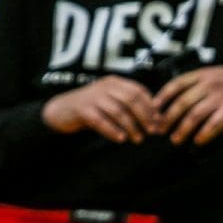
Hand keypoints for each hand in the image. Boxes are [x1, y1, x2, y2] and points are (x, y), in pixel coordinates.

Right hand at [42, 76, 160, 143]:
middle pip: (130, 99)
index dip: (151, 107)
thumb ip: (132, 107)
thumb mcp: (113, 102)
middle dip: (144, 116)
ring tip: (138, 139)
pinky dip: (112, 130)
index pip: (139, 91)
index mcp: (115, 82)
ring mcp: (92, 97)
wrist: (62, 110)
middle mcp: (105, 86)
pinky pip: (100, 120)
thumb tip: (157, 119)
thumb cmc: (94, 108)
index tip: (160, 121)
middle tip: (153, 131)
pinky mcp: (82, 109)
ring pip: (117, 111)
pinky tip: (121, 139)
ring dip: (131, 126)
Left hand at [154, 66, 222, 145]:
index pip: (176, 84)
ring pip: (195, 115)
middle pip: (182, 102)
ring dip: (183, 129)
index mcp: (203, 75)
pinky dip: (205, 134)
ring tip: (176, 139)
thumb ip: (200, 83)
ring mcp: (220, 97)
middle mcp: (209, 84)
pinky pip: (214, 124)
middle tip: (160, 130)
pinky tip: (199, 141)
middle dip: (168, 118)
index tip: (153, 109)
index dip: (162, 97)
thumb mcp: (217, 74)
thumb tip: (181, 96)